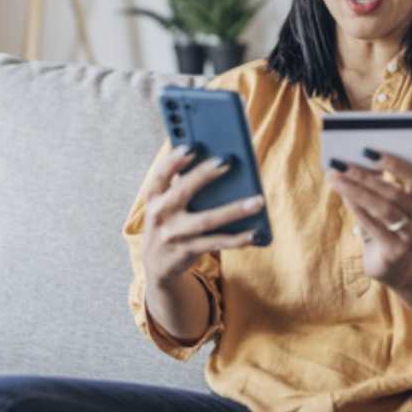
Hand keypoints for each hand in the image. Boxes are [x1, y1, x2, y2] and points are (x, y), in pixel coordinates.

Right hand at [141, 144, 265, 284]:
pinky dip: (237, 239)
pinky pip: (216, 243)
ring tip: (258, 200)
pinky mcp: (186, 251)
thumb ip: (183, 186)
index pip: (160, 174)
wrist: (156, 266)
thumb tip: (218, 164)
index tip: (192, 146)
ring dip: (234, 210)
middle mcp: (159, 214)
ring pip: (206, 220)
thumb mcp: (166, 205)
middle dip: (204, 175)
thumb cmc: (170, 224)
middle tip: (228, 161)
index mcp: (154, 197)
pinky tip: (255, 233)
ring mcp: (173, 235)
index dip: (174, 160)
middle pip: (183, 191)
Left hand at [325, 149, 411, 287]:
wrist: (391, 264)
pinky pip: (374, 227)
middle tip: (343, 163)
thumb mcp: (385, 201)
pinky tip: (343, 196)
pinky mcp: (398, 251)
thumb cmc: (386, 224)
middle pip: (396, 193)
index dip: (395, 162)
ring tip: (335, 178)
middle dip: (366, 176)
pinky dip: (357, 209)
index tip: (369, 150)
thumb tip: (353, 160)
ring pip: (384, 209)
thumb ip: (376, 182)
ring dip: (356, 191)